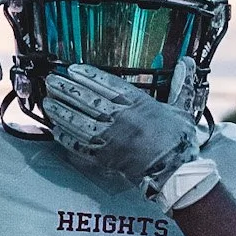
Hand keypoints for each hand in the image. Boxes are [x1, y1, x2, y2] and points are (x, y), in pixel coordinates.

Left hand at [42, 60, 200, 198]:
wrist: (176, 171)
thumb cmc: (180, 142)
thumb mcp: (183, 109)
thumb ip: (181, 86)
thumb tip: (187, 64)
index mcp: (137, 102)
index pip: (106, 83)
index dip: (87, 75)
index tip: (73, 69)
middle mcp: (120, 117)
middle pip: (87, 99)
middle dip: (67, 89)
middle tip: (52, 81)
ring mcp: (110, 138)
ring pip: (79, 120)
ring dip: (61, 111)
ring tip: (48, 101)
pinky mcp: (105, 157)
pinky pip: (80, 146)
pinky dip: (67, 138)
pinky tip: (56, 130)